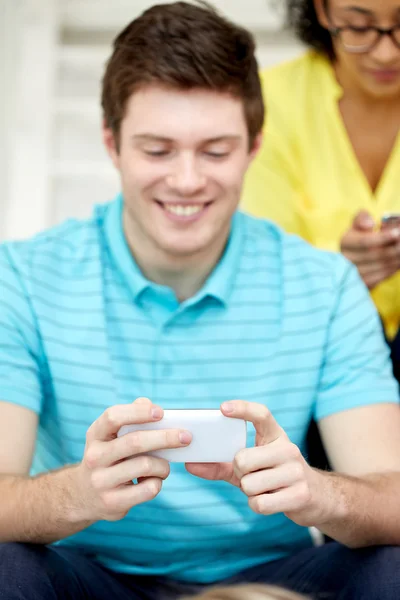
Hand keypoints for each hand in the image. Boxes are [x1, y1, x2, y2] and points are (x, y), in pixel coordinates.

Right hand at [73, 397, 191, 521]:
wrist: (83, 496)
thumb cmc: (107, 457)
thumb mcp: (109, 436)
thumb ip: (129, 418)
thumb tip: (149, 404)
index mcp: (95, 435)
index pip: (113, 417)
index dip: (138, 412)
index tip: (160, 412)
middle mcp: (94, 457)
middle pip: (135, 441)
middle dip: (165, 437)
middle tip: (186, 437)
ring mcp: (101, 481)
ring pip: (145, 465)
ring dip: (163, 465)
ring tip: (164, 466)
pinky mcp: (112, 502)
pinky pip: (148, 489)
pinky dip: (158, 483)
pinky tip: (153, 481)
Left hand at [186, 401, 328, 527]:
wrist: (316, 498)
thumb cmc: (274, 478)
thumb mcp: (251, 467)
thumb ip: (221, 465)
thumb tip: (189, 465)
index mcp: (275, 436)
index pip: (261, 414)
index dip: (242, 409)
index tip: (223, 408)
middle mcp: (288, 449)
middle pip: (242, 459)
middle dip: (239, 472)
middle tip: (250, 475)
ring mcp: (296, 471)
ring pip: (249, 484)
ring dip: (250, 492)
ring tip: (265, 489)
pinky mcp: (300, 494)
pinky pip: (260, 503)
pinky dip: (258, 506)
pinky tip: (272, 500)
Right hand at [341, 210, 399, 288]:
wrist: (353, 260)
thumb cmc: (359, 236)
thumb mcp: (357, 223)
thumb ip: (361, 217)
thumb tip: (369, 224)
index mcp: (346, 242)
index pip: (364, 241)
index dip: (382, 238)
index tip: (397, 233)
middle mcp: (347, 260)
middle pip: (376, 254)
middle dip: (395, 247)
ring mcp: (355, 274)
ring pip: (382, 266)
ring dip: (397, 257)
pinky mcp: (364, 284)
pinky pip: (384, 276)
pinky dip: (395, 267)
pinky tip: (399, 259)